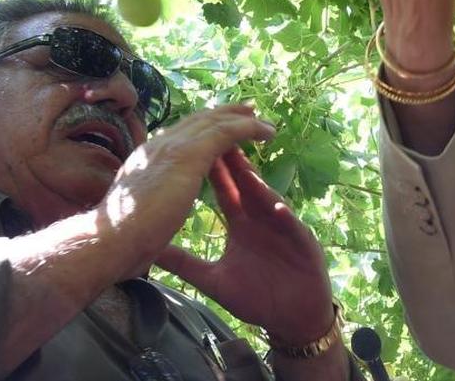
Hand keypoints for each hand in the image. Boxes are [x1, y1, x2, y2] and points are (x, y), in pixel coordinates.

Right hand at [93, 104, 275, 276]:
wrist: (110, 240)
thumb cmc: (119, 240)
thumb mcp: (135, 216)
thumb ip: (145, 208)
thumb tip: (148, 216)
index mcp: (145, 160)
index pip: (178, 136)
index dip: (200, 130)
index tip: (217, 129)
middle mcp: (158, 146)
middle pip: (197, 121)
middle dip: (223, 115)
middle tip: (246, 111)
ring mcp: (172, 147)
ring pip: (214, 122)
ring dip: (241, 119)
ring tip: (262, 120)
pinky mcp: (189, 153)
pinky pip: (227, 132)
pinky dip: (248, 128)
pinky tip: (266, 133)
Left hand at [155, 150, 334, 344]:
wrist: (292, 318)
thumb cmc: (257, 297)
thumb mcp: (214, 280)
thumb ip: (185, 264)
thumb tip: (151, 252)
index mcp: (243, 225)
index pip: (226, 191)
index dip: (214, 170)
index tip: (198, 148)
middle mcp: (262, 221)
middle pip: (247, 187)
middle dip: (235, 163)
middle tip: (222, 136)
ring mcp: (283, 230)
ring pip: (270, 202)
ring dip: (259, 185)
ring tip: (246, 167)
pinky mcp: (303, 245)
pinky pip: (293, 229)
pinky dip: (286, 218)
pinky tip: (278, 209)